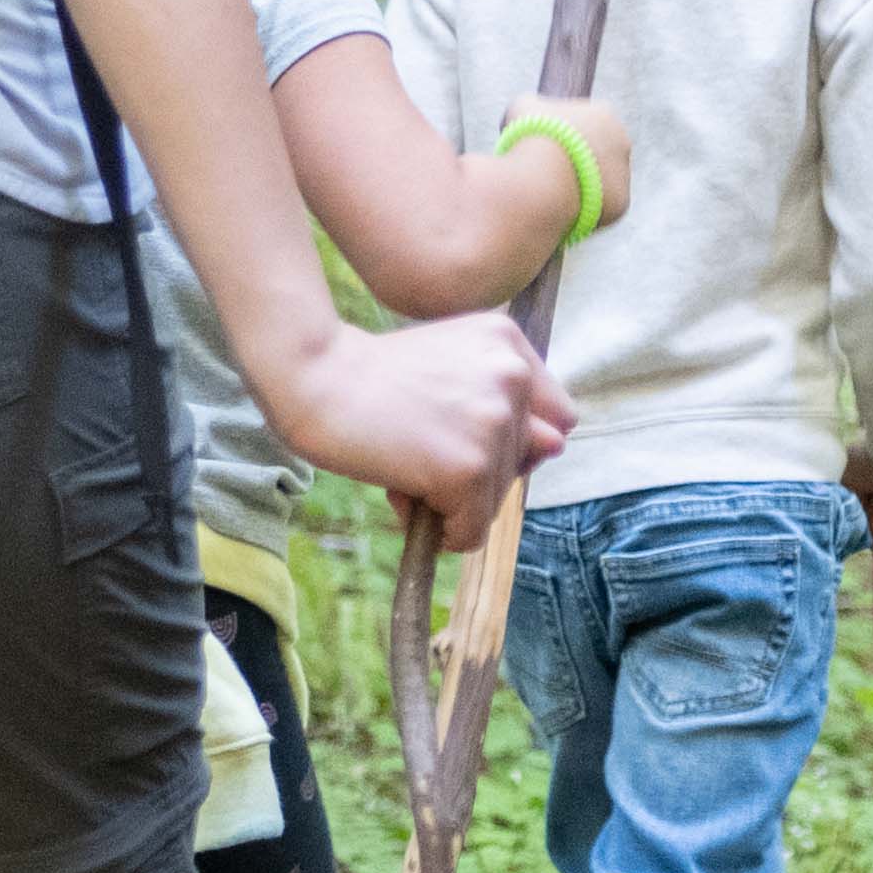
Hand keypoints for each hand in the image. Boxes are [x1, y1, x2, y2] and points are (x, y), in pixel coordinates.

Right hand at [265, 306, 570, 516]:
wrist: (314, 378)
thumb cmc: (368, 377)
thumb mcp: (448, 365)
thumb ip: (496, 397)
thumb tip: (552, 448)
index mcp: (508, 341)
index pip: (558, 416)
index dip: (519, 440)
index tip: (471, 441)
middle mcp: (512, 375)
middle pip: (532, 460)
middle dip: (483, 470)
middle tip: (424, 454)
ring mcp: (495, 422)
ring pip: (499, 497)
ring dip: (456, 500)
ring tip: (405, 470)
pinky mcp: (471, 467)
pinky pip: (472, 529)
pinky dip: (444, 531)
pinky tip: (406, 499)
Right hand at [496, 93, 635, 246]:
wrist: (543, 179)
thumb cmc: (531, 138)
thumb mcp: (521, 108)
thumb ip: (532, 109)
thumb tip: (529, 115)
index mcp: (603, 114)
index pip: (587, 124)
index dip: (564, 135)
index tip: (546, 145)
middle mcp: (622, 142)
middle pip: (599, 153)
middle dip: (578, 161)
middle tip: (549, 173)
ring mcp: (624, 174)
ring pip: (601, 181)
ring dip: (581, 186)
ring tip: (552, 194)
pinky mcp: (621, 203)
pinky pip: (602, 207)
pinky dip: (585, 210)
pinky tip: (563, 210)